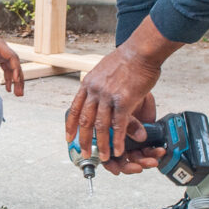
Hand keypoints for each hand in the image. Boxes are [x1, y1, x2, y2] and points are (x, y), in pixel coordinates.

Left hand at [0, 24, 24, 95]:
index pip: (11, 57)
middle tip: (20, 94)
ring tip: (18, 95)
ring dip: (16, 81)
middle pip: (15, 64)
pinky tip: (8, 89)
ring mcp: (1, 53)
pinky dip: (9, 78)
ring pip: (13, 68)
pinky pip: (7, 68)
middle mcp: (2, 49)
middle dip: (19, 78)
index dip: (16, 68)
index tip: (16, 80)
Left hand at [66, 16, 182, 160]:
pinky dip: (118, 140)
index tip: (68, 137)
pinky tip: (119, 149)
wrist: (141, 51)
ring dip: (102, 144)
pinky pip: (118, 125)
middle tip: (85, 153)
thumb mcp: (105, 70)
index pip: (75, 108)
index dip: (70, 125)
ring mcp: (108, 96)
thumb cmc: (127, 58)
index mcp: (88, 83)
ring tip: (104, 157)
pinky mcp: (124, 101)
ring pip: (101, 126)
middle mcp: (95, 90)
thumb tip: (101, 93)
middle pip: (85, 121)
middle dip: (83, 140)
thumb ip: (101, 85)